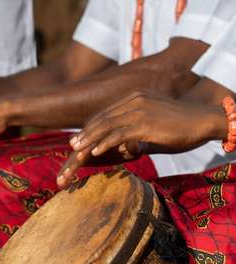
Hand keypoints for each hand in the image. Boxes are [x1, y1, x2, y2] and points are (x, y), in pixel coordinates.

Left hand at [57, 93, 225, 187]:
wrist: (203, 120)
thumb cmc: (180, 125)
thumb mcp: (153, 126)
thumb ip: (137, 134)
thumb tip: (127, 149)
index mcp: (134, 99)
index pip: (106, 114)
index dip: (91, 128)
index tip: (80, 140)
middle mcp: (134, 101)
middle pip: (103, 119)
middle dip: (86, 135)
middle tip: (72, 147)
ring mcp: (139, 110)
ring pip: (107, 126)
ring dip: (90, 140)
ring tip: (77, 151)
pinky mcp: (146, 122)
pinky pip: (120, 133)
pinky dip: (106, 143)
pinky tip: (96, 152)